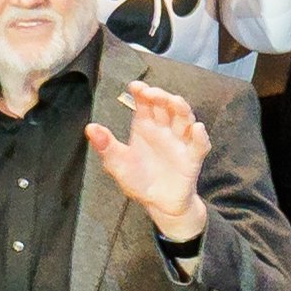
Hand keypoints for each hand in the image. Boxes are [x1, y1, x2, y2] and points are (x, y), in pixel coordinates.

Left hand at [94, 72, 214, 243]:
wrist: (158, 204)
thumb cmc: (138, 180)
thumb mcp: (117, 164)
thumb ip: (106, 146)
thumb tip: (90, 127)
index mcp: (145, 126)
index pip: (145, 103)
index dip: (142, 92)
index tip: (135, 86)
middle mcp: (164, 129)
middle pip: (166, 105)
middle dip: (160, 96)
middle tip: (150, 93)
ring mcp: (179, 141)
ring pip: (185, 118)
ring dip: (181, 108)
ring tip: (174, 102)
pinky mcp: (192, 158)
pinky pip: (199, 145)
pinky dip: (200, 136)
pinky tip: (196, 129)